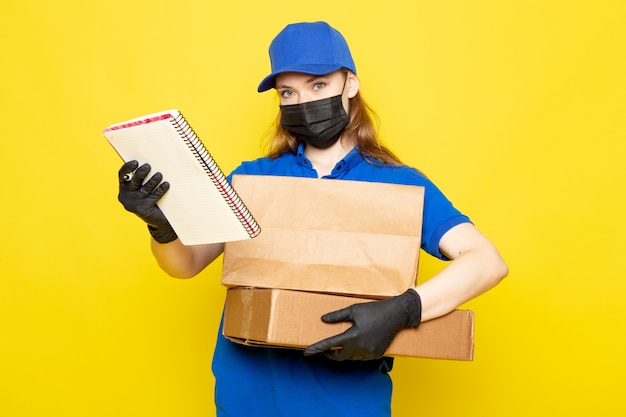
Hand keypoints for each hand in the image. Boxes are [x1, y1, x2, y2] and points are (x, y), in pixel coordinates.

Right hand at [118, 160, 177, 243]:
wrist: (157, 220)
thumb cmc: (151, 199)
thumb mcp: (144, 187)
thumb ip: (143, 178)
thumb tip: (151, 162)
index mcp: (124, 188)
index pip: (122, 175)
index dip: (127, 167)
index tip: (136, 162)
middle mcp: (125, 196)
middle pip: (133, 181)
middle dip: (141, 172)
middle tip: (149, 166)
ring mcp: (133, 203)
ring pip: (144, 188)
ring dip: (153, 180)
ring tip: (159, 175)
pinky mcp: (141, 209)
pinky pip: (153, 197)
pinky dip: (160, 189)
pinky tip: (166, 184)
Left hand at [303, 289, 420, 360]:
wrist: (396, 315)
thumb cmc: (374, 310)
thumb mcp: (354, 310)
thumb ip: (337, 316)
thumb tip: (323, 319)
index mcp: (352, 336)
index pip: (329, 345)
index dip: (317, 349)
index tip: (307, 352)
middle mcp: (360, 347)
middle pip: (339, 357)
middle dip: (330, 354)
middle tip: (324, 350)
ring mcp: (369, 352)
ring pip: (351, 358)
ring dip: (344, 353)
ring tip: (340, 345)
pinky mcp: (377, 354)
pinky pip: (361, 357)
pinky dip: (355, 353)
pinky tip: (355, 345)